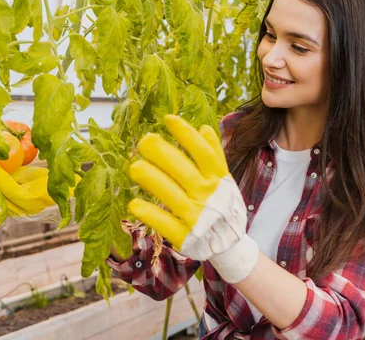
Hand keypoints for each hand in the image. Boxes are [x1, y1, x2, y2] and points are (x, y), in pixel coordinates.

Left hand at [127, 115, 257, 282]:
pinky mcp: (186, 237)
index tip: (168, 118)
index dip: (186, 134)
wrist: (230, 245)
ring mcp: (197, 217)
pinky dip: (152, 215)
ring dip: (153, 180)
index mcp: (219, 179)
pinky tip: (134, 204)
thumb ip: (215, 155)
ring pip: (173, 196)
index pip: (203, 152)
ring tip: (135, 167)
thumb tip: (205, 128)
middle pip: (184, 171)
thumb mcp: (225, 179)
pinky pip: (166, 224)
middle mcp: (209, 196)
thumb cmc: (223, 205)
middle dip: (163, 154)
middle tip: (144, 141)